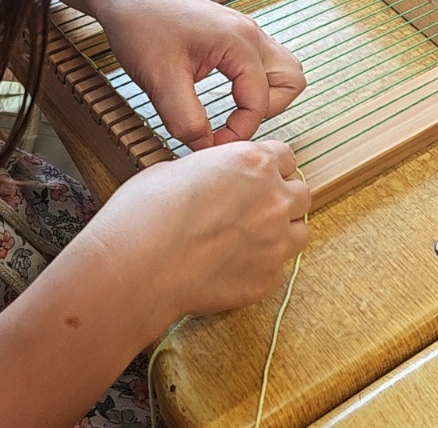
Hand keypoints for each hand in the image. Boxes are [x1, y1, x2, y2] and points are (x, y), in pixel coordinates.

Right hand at [85, 140, 310, 327]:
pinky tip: (232, 268)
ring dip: (282, 232)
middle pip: (301, 193)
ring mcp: (275, 242)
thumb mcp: (176, 168)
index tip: (258, 177)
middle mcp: (274, 199)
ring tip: (251, 240)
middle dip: (282, 198)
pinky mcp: (266, 280)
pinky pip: (277, 269)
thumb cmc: (145, 213)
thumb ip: (212, 172)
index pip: (286, 157)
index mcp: (254, 163)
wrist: (136, 267)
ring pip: (300, 233)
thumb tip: (213, 181)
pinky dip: (261, 266)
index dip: (270, 167)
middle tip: (255, 209)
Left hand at [96, 0, 304, 148]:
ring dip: (264, 97)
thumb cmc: (140, 26)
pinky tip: (223, 94)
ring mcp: (244, 32)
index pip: (260, 101)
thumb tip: (204, 147)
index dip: (238, 131)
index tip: (209, 145)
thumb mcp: (160, 81)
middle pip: (291, 80)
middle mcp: (250, 34)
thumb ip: (186, 120)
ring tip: (232, 110)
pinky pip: (260, 64)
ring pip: (282, 70)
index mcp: (239, 42)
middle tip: (231, 123)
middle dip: (266, 110)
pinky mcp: (233, 35)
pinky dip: (251, 85)